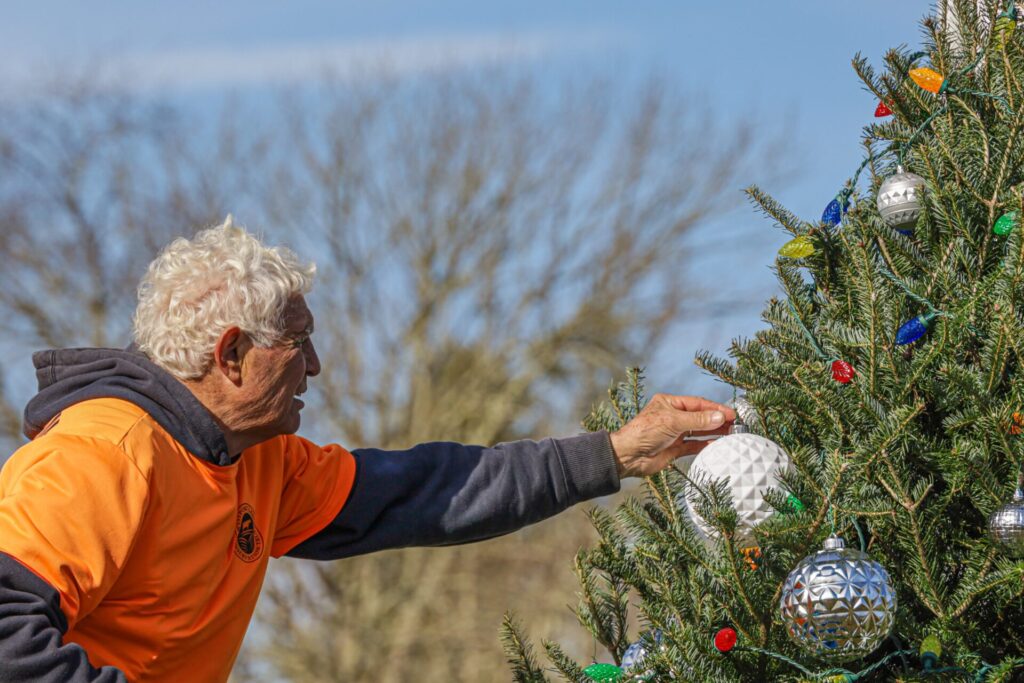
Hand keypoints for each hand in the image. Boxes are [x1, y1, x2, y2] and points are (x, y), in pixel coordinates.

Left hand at [609, 394, 735, 477]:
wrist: (629, 456)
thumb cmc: (645, 432)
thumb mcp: (673, 421)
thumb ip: (698, 420)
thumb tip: (720, 416)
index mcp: (669, 404)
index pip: (698, 404)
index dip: (715, 408)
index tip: (732, 413)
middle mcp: (673, 417)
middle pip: (700, 417)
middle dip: (717, 420)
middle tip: (735, 425)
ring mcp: (674, 433)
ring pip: (699, 431)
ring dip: (714, 432)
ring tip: (731, 434)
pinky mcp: (674, 448)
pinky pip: (694, 445)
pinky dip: (706, 445)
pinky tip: (718, 444)